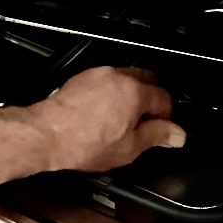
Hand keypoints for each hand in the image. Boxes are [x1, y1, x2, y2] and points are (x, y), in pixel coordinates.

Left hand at [28, 66, 184, 174]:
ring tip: (125, 119)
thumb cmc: (83, 142)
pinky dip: (111, 93)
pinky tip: (104, 114)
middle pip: (147, 81)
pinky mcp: (81, 79)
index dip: (167, 117)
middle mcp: (118, 77)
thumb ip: (156, 136)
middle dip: (152, 99)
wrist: (46, 135)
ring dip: (131, 95)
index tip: (163, 129)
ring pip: (125, 79)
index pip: (164, 98)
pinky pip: (105, 82)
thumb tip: (176, 134)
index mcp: (135, 92)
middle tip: (148, 122)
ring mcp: (98, 75)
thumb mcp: (129, 148)